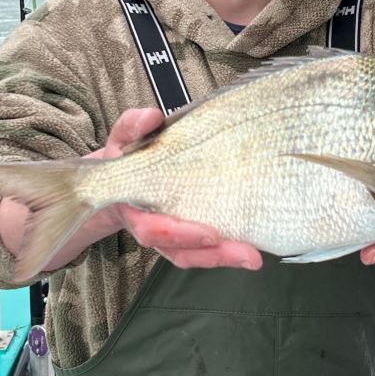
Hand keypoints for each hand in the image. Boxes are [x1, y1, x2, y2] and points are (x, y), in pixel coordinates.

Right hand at [97, 108, 262, 270]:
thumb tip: (151, 118)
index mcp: (134, 207)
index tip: (209, 233)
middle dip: (214, 254)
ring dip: (226, 257)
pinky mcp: (190, 235)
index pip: (152, 229)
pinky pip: (207, 251)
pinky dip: (227, 252)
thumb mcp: (124, 137)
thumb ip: (133, 126)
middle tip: (247, 253)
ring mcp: (172, 236)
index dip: (178, 234)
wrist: (121, 176)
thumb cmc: (128, 157)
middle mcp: (154, 227)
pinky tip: (251, 249)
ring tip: (253, 256)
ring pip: (197, 255)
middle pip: (181, 250)